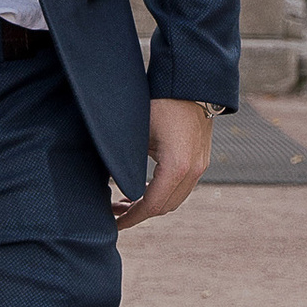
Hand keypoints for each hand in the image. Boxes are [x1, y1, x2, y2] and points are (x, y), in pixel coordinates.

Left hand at [112, 97, 212, 229]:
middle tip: (115, 212)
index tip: (114, 223)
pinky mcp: (201, 159)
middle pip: (165, 207)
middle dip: (139, 213)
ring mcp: (200, 165)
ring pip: (175, 199)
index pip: (152, 206)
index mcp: (176, 167)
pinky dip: (163, 192)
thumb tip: (106, 183)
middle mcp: (193, 171)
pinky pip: (182, 186)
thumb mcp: (135, 134)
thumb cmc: (158, 104)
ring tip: (126, 201)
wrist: (189, 83)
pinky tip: (145, 187)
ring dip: (152, 203)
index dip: (131, 218)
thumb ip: (124, 162)